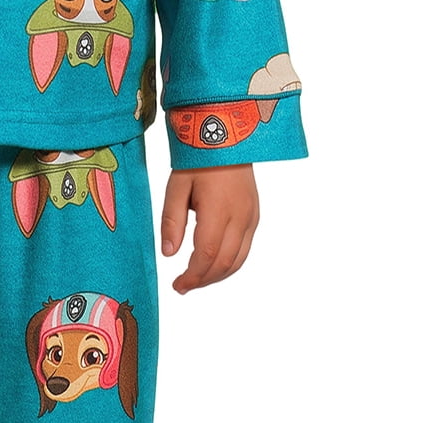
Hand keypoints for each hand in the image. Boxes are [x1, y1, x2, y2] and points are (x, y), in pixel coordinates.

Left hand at [160, 164, 258, 291]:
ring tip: (196, 280)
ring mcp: (251, 217)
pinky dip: (230, 263)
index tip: (178, 285)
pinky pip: (245, 248)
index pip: (207, 254)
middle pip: (224, 263)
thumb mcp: (176, 186)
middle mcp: (240, 217)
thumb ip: (172, 221)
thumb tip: (168, 254)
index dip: (192, 275)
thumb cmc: (199, 159)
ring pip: (238, 260)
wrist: (228, 136)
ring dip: (217, 275)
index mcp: (218, 210)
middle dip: (203, 280)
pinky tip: (213, 264)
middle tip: (182, 286)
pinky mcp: (255, 215)